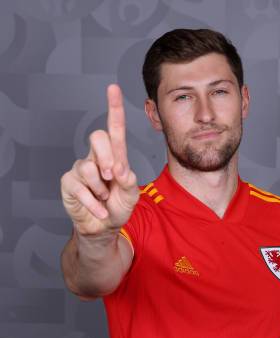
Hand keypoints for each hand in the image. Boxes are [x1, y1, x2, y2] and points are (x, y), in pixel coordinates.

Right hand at [60, 83, 139, 235]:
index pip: (114, 129)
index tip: (113, 88)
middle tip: (111, 176)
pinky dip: (94, 204)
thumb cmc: (118, 207)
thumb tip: (120, 169)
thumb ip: (129, 181)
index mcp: (114, 156)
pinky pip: (80, 188)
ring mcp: (80, 169)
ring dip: (101, 189)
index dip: (114, 108)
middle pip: (97, 137)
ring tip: (105, 199)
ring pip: (88, 167)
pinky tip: (100, 211)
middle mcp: (96, 158)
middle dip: (106, 156)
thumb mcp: (131, 196)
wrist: (104, 228)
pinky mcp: (69, 182)